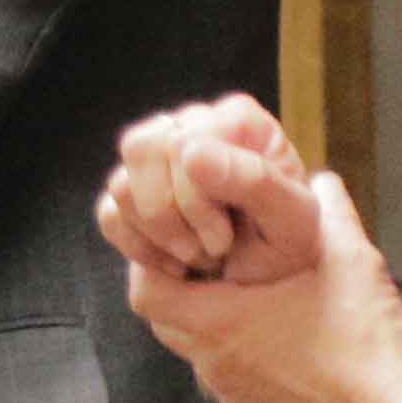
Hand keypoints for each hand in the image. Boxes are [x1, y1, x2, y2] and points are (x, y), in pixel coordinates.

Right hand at [98, 96, 315, 283]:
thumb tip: (191, 152)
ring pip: (120, 184)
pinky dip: (139, 248)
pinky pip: (109, 213)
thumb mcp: (292, 221)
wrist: (268, 281)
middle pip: (141, 149)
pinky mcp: (132, 190)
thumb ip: (255, 181)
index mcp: (238, 120)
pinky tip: (174, 260)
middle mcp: (191, 124)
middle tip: (210, 250)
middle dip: (170, 217)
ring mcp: (156, 157)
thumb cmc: (287, 245)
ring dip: (158, 236)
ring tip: (197, 256)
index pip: (182, 142)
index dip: (194, 200)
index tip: (224, 238)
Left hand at [111, 155, 401, 402]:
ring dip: (218, 323)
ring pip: (201, 352)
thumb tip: (322, 180)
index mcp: (216, 323)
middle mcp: (210, 364)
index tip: (184, 244)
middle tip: (216, 260)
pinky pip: (232, 379)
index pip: (146, 291)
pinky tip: (284, 339)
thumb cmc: (362, 341)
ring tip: (255, 296)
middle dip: (185, 288)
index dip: (154, 263)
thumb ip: (332, 213)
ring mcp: (231, 396)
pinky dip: (244, 355)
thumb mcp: (351, 261)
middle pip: (169, 321)